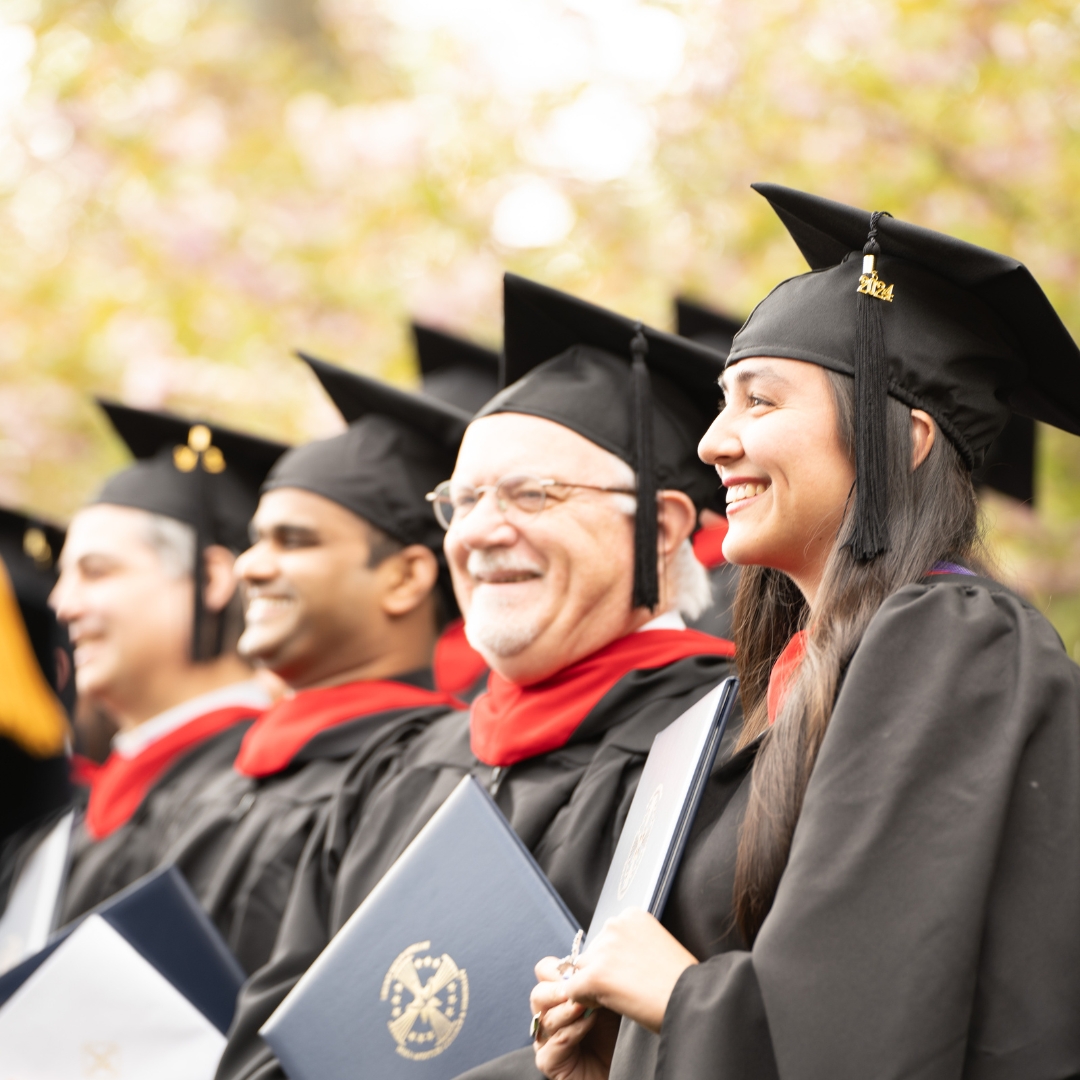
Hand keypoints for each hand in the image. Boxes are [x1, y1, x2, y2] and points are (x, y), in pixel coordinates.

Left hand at [529, 910, 697, 1078]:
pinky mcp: (595, 975)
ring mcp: (603, 949)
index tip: (634, 974)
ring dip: (593, 986)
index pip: (606, 938)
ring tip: (622, 998)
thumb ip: (631, 945)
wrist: (692, 1001)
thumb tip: (611, 962)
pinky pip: (573, 989)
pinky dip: (585, 1002)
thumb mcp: (656, 947)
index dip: (614, 961)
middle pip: (592, 952)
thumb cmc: (680, 982)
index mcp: (631, 915)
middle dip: (602, 972)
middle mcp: (614, 924)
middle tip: (628, 990)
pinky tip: (609, 1006)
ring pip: (581, 970)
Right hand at [530, 956, 617, 1079]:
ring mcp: (545, 1039)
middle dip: (558, 988)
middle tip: (579, 986)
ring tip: (590, 1004)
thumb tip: (592, 960)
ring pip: (546, 1016)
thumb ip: (593, 982)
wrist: (620, 1067)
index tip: (582, 968)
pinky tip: (589, 1023)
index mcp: (556, 996)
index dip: (559, 968)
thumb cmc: (614, 1033)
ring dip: (570, 1008)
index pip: (544, 972)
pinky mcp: (548, 1061)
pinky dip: (573, 1029)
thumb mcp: (606, 999)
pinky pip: (556, 1040)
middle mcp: (546, 1016)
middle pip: (538, 993)